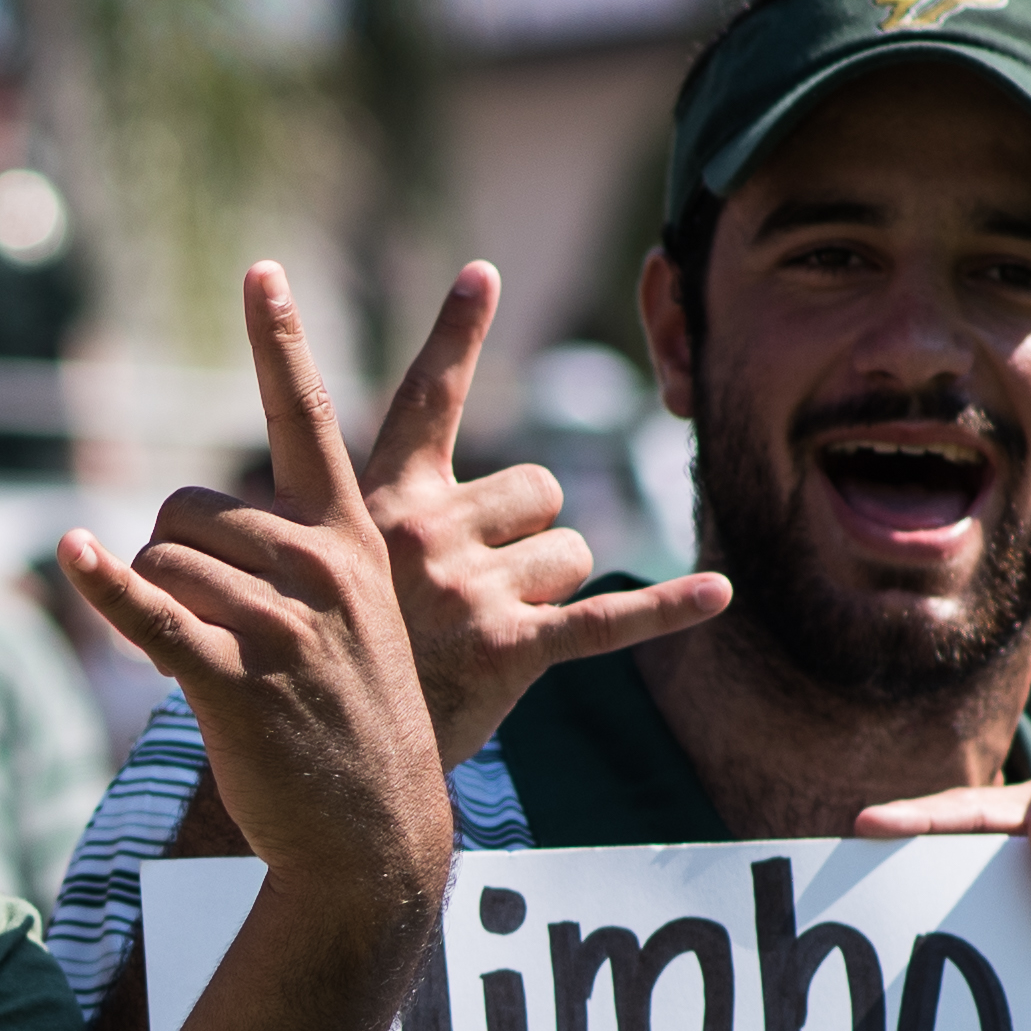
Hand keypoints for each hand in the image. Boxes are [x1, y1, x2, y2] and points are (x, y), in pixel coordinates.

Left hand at [56, 261, 454, 926]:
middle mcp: (322, 567)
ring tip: (199, 661)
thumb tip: (170, 532)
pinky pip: (149, 612)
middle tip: (200, 624)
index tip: (259, 270)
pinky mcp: (234, 678)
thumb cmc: (348, 726)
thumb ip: (286, 561)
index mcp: (354, 539)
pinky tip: (73, 552)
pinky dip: (104, 585)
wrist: (372, 834)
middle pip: (189, 505)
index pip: (307, 418)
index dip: (278, 341)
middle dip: (168, 555)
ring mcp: (281, 623)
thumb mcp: (346, 622)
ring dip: (152, 603)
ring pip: (163, 558)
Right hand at [350, 268, 724, 758]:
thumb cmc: (312, 665)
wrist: (310, 756)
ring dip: (547, 585)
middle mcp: (426, 533)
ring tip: (487, 631)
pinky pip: (606, 620)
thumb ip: (354, 528)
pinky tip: (720, 593)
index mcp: (380, 504)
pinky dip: (667, 607)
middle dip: (525, 531)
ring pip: (569, 549)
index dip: (455, 334)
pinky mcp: (510, 651)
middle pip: (536, 488)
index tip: (482, 274)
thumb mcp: (314, 574)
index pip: (423, 401)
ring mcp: (470, 591)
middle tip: (471, 588)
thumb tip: (365, 498)